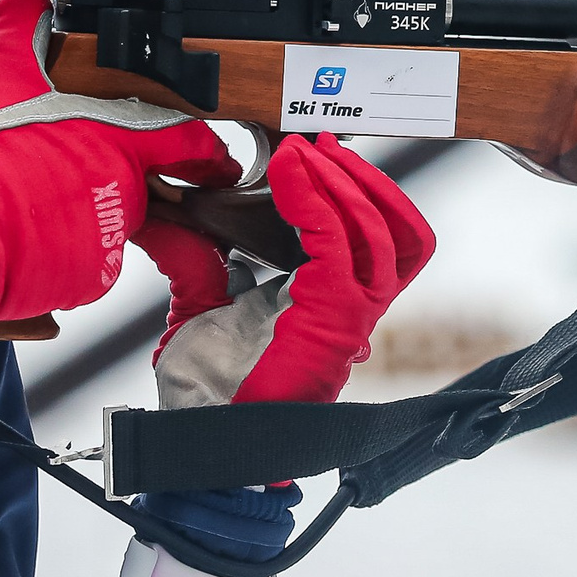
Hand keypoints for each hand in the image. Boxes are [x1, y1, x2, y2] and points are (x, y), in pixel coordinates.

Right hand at [0, 0, 237, 321]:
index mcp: (120, 140)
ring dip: (81, 213)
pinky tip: (27, 234)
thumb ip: (19, 29)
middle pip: (142, 185)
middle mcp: (124, 192)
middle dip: (111, 179)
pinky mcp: (83, 281)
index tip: (213, 163)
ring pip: (108, 224)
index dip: (205, 153)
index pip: (189, 144)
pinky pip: (85, 264)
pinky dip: (62, 252)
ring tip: (33, 203)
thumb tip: (23, 1)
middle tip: (68, 174)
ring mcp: (107, 241)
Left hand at [144, 132, 434, 406]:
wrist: (206, 431)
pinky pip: (336, 242)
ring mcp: (351, 315)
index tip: (322, 155)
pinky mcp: (333, 316)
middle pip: (398, 229)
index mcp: (335, 304)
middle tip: (319, 145)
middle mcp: (356, 309)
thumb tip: (179, 218)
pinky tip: (288, 175)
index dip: (367, 192)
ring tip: (305, 153)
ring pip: (377, 231)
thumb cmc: (211, 387)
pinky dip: (314, 199)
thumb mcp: (204, 305)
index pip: (388, 240)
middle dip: (361, 177)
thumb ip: (201, 260)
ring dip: (342, 182)